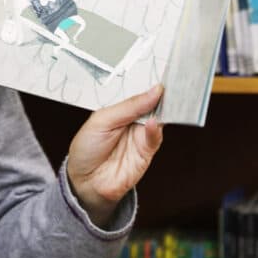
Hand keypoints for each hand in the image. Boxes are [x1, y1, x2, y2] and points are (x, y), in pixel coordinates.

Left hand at [66, 84, 164, 227]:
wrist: (84, 181)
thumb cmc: (87, 149)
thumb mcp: (102, 120)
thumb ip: (129, 107)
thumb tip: (154, 91)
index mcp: (122, 110)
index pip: (141, 94)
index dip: (151, 86)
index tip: (162, 76)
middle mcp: (134, 122)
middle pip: (154, 105)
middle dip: (163, 96)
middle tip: (173, 83)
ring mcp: (142, 136)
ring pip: (160, 120)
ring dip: (165, 110)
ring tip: (167, 98)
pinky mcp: (147, 152)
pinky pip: (155, 138)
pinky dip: (156, 130)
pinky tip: (154, 122)